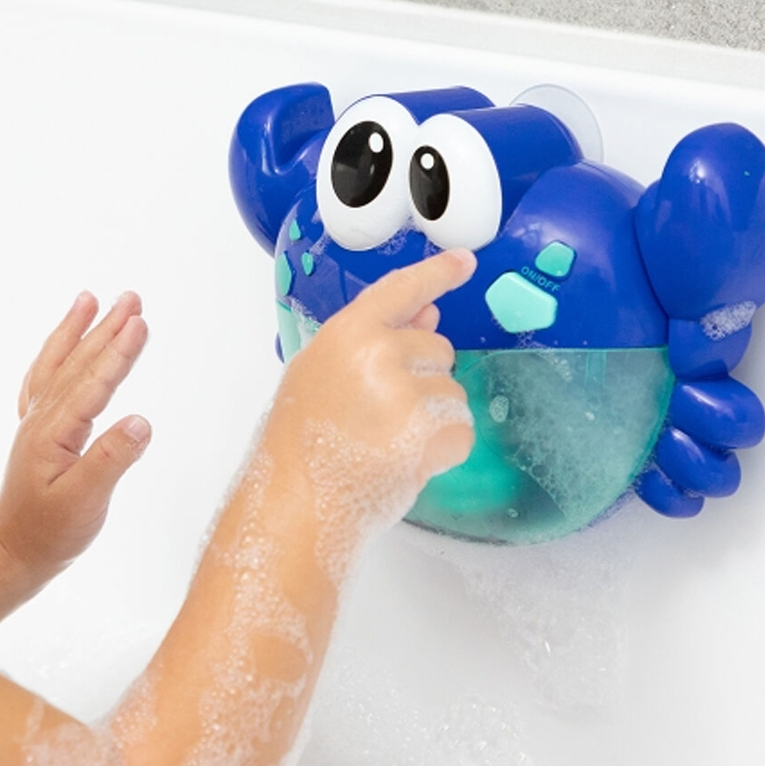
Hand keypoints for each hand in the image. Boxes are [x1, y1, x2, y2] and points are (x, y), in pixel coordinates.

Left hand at [0, 291, 151, 578]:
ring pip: (61, 365)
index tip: (140, 322)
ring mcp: (38, 422)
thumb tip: (141, 422)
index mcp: (55, 432)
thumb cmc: (50, 531)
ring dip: (78, 331)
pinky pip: (46, 378)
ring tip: (91, 299)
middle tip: (132, 298)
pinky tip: (65, 343)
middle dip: (107, 328)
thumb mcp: (85, 502)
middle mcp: (43, 419)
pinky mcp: (40, 431)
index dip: (119, 352)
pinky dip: (57, 354)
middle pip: (79, 364)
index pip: (94, 383)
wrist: (12, 550)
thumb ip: (111, 460)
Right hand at [265, 248, 478, 527]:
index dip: (437, 274)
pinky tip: (406, 463)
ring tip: (387, 445)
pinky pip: (462, 430)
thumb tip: (428, 316)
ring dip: (433, 421)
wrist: (298, 504)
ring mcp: (406, 391)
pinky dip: (444, 451)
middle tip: (380, 418)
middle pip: (439, 349)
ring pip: (453, 393)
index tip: (466, 261)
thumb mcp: (322, 376)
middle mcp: (379, 353)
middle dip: (423, 381)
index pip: (401, 291)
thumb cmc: (302, 445)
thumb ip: (373, 342)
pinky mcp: (429, 431)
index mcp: (347, 333)